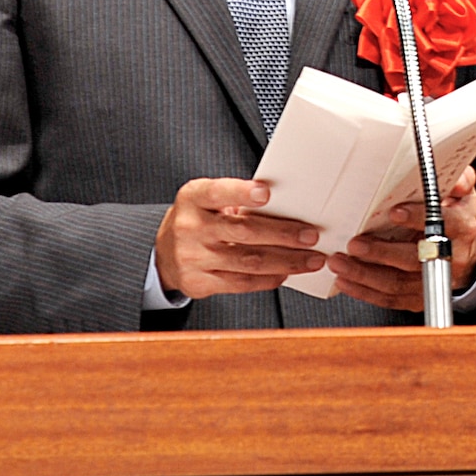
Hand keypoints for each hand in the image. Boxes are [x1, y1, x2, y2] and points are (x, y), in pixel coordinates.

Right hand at [155, 178, 321, 298]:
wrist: (164, 253)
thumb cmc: (198, 219)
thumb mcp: (207, 199)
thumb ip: (237, 199)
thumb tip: (287, 205)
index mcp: (193, 198)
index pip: (217, 192)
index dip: (242, 193)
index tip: (266, 193)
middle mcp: (190, 228)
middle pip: (243, 231)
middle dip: (283, 234)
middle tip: (311, 235)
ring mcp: (193, 258)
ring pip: (248, 262)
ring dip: (286, 261)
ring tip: (311, 259)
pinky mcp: (199, 283)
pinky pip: (241, 284)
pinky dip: (268, 279)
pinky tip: (286, 272)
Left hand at [330, 165, 475, 310]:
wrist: (465, 255)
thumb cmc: (455, 219)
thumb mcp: (462, 194)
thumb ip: (459, 180)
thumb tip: (455, 178)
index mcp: (461, 227)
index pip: (443, 222)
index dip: (418, 218)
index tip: (394, 213)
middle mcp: (449, 257)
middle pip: (414, 259)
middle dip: (380, 253)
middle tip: (354, 244)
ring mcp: (433, 279)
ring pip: (397, 283)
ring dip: (365, 274)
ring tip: (340, 263)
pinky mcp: (418, 297)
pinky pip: (390, 299)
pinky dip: (365, 292)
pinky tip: (346, 281)